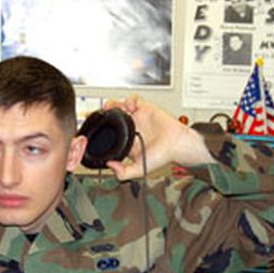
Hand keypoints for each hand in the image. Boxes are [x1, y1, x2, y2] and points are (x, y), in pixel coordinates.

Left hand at [99, 96, 213, 180]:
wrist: (177, 145)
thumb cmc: (163, 156)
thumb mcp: (139, 169)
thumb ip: (123, 173)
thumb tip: (110, 166)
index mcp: (127, 141)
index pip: (110, 132)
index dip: (102, 128)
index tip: (96, 127)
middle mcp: (131, 128)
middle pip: (112, 116)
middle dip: (105, 113)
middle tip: (103, 114)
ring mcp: (138, 118)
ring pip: (121, 106)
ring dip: (116, 105)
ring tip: (116, 109)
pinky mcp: (146, 109)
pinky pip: (134, 100)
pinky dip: (130, 100)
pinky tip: (131, 108)